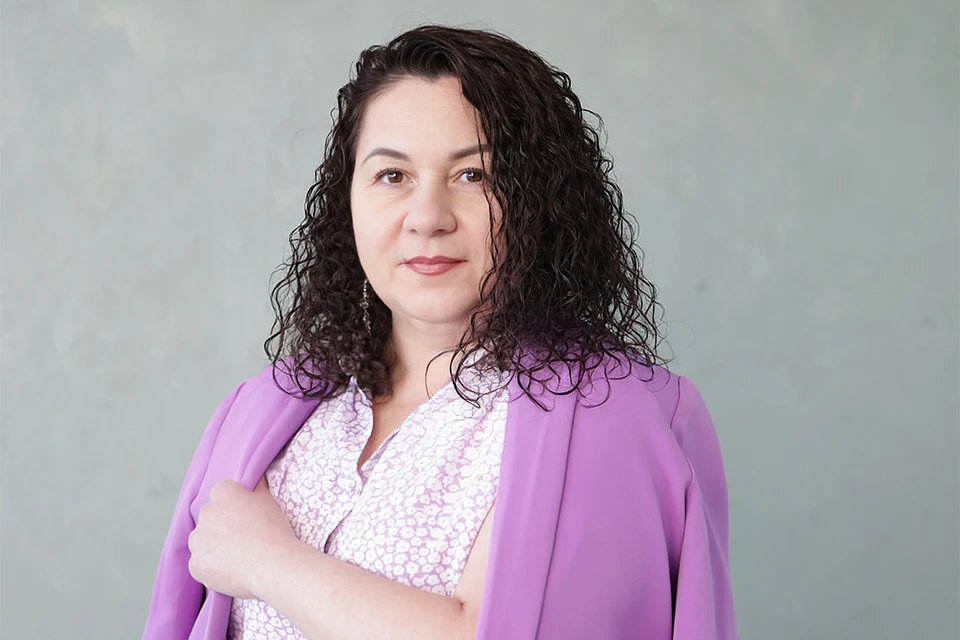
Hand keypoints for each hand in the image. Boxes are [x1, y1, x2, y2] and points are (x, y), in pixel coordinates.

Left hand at [188, 477, 297, 598]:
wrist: (271, 565)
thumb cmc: (274, 531)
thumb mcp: (270, 501)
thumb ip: (257, 488)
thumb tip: (255, 481)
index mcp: (223, 494)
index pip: (222, 492)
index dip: (234, 504)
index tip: (245, 515)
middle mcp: (205, 513)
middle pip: (210, 516)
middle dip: (222, 524)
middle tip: (243, 537)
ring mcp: (198, 540)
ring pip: (202, 540)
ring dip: (214, 545)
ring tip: (237, 556)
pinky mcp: (195, 564)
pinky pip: (200, 563)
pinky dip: (211, 567)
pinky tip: (230, 570)